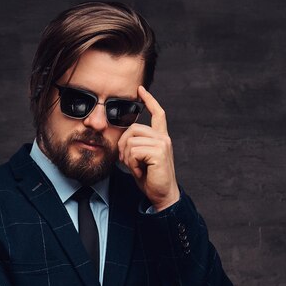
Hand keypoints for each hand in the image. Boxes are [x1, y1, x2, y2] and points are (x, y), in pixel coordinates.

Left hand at [117, 86, 179, 211]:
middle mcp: (163, 137)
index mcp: (160, 137)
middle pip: (133, 128)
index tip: (140, 90)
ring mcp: (162, 143)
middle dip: (123, 144)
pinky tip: (140, 171)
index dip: (149, 100)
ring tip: (137, 168)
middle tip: (125, 160)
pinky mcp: (159, 152)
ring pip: (131, 141)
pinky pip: (134, 151)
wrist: (162, 195)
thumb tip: (123, 138)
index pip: (158, 113)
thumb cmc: (150, 179)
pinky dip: (132, 164)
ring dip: (128, 158)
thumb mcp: (140, 159)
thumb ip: (135, 146)